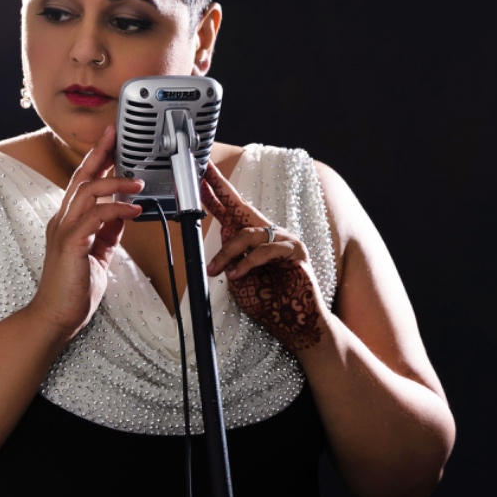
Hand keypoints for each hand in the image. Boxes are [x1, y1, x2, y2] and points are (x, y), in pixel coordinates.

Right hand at [31, 125, 145, 337]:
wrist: (56, 317)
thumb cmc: (73, 289)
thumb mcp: (98, 253)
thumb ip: (107, 231)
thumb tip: (123, 213)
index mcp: (68, 221)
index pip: (83, 182)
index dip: (97, 159)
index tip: (112, 141)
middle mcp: (63, 220)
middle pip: (81, 177)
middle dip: (100, 153)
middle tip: (117, 134)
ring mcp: (64, 230)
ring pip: (86, 191)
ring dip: (115, 182)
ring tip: (138, 182)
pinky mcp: (70, 244)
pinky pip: (95, 217)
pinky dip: (116, 209)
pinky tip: (133, 210)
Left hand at [201, 161, 327, 350]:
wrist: (293, 324)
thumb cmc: (269, 304)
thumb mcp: (238, 278)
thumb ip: (231, 256)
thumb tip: (222, 235)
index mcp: (255, 241)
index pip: (233, 213)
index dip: (216, 196)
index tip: (200, 179)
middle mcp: (270, 235)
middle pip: (242, 206)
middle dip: (221, 189)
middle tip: (204, 172)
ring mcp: (284, 240)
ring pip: (248, 233)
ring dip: (227, 253)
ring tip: (217, 271)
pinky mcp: (295, 251)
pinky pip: (266, 250)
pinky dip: (248, 263)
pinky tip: (238, 275)